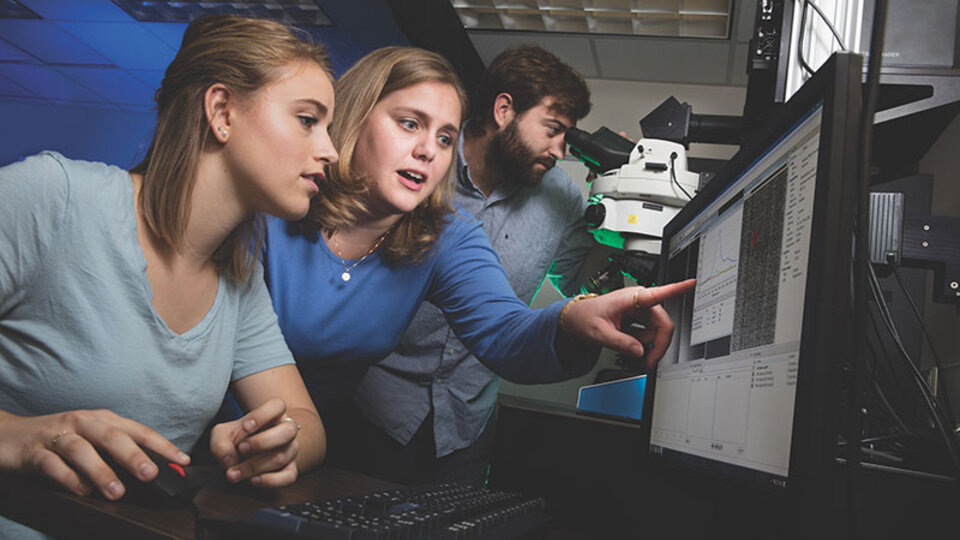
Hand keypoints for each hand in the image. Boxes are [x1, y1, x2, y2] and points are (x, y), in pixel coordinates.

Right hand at [0, 410, 188, 499]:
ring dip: (101, 471)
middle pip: (112, 436)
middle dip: (134, 455)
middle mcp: (82, 423)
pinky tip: (81, 491)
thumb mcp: (92, 441)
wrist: (7, 435)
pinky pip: (53, 464)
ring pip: (82, 449)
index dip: (161, 445)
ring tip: (117, 492)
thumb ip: (118, 453)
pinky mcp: (34, 452)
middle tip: (150, 474)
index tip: (181, 461)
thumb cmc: (58, 439)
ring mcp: (57, 436)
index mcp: (102, 419)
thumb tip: (154, 471)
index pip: (138, 430)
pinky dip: (68, 477)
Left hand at [209, 396, 299, 487]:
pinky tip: (253, 480)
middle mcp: (287, 430)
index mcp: (274, 414)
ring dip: (254, 466)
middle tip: (241, 449)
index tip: (245, 426)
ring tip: (234, 472)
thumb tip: (229, 459)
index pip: (278, 406)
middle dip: (262, 442)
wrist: (249, 455)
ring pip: (282, 456)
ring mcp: (291, 450)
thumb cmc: (239, 439)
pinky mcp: (290, 470)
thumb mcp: (223, 434)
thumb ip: (220, 442)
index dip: (262, 415)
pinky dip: (270, 481)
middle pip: (288, 431)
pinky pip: (288, 477)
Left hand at [561, 279, 695, 367]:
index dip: (677, 289)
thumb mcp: (599, 333)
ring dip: (648, 343)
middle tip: (648, 361)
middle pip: (664, 324)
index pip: (658, 293)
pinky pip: (651, 333)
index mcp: (631, 298)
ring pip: (658, 331)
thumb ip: (620, 342)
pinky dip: (644, 342)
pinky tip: (630, 341)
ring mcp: (642, 309)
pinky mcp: (642, 317)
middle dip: (658, 344)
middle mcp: (640, 300)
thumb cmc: (586, 318)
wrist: (579, 318)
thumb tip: (640, 351)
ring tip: (627, 344)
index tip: (692, 283)